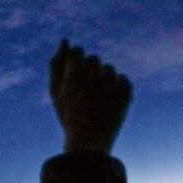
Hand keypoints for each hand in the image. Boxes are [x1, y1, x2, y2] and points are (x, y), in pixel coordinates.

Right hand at [50, 40, 131, 154]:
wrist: (89, 141)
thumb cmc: (69, 116)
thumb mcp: (56, 92)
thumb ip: (57, 65)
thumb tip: (65, 40)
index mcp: (74, 74)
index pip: (78, 51)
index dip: (76, 64)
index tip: (75, 79)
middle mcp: (93, 75)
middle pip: (94, 59)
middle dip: (90, 72)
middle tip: (85, 94)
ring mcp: (112, 84)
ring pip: (109, 69)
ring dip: (103, 80)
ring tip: (97, 101)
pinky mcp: (126, 92)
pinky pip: (123, 80)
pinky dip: (117, 89)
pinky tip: (108, 103)